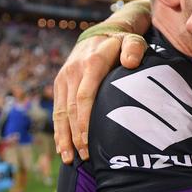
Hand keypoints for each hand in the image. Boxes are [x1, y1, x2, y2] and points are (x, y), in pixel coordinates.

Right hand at [53, 31, 147, 163]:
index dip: (84, 121)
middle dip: (75, 135)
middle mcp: (74, 71)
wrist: (101, 33)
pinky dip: (58, 129)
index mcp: (92, 63)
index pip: (85, 97)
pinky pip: (57, 109)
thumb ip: (134, 49)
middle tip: (83, 157)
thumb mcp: (133, 40)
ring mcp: (64, 77)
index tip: (87, 142)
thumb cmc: (123, 43)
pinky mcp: (60, 83)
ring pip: (60, 112)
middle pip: (71, 109)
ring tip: (68, 158)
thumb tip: (131, 62)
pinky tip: (62, 147)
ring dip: (63, 137)